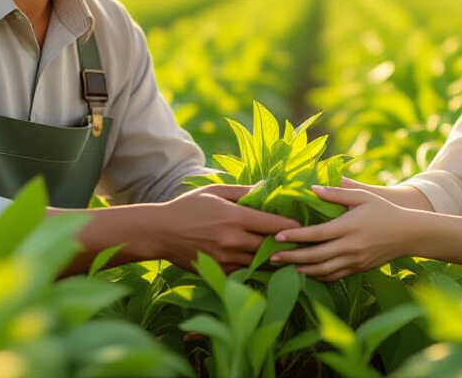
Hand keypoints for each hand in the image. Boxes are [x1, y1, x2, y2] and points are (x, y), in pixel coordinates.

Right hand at [148, 183, 299, 271]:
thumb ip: (244, 191)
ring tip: (290, 256)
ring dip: (276, 260)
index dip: (293, 227)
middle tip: (302, 242)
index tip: (302, 226)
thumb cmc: (188, 207)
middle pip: (272, 247)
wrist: (160, 232)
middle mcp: (233, 240)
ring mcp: (226, 259)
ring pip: (261, 264)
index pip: (274, 225)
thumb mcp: (215, 191)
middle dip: (288, 245)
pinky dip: (257, 269)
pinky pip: (246, 273)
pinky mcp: (219, 272)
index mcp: (234, 217)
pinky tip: (265, 266)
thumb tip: (268, 187)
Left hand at [268, 186, 418, 281]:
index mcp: (348, 227)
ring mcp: (354, 261)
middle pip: (315, 256)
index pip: (316, 234)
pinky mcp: (358, 269)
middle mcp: (350, 247)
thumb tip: (312, 188)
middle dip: (292, 258)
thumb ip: (336, 193)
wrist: (408, 234)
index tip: (277, 236)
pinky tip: (306, 273)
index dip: (295, 236)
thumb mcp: (362, 196)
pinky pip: (334, 276)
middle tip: (272, 257)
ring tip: (284, 268)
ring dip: (302, 270)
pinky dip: (318, 276)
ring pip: (323, 270)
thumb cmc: (383, 211)